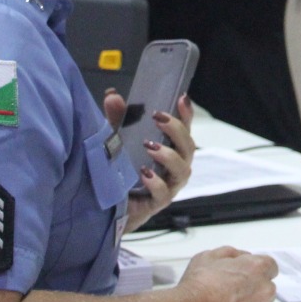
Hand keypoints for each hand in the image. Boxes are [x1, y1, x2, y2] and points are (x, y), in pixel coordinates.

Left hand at [110, 91, 196, 230]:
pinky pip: (163, 192)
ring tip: (150, 146)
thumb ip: (117, 118)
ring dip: (168, 155)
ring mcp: (170, 185)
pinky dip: (155, 182)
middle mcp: (175, 165)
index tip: (181, 98)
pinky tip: (144, 173)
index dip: (187, 113)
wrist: (112, 206)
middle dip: (176, 130)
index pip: (185, 128)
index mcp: (170, 148)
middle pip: (188, 146)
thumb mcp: (118, 139)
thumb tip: (112, 95)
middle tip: (158, 118)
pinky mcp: (158, 202)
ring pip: (182, 169)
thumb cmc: (122, 169)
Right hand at [176, 245, 277, 301]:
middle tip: (231, 292)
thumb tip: (241, 257)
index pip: (270, 266)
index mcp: (257, 268)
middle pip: (266, 287)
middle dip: (253, 288)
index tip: (245, 275)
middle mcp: (265, 291)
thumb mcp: (209, 256)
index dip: (256, 270)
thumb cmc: (198, 286)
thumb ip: (231, 253)